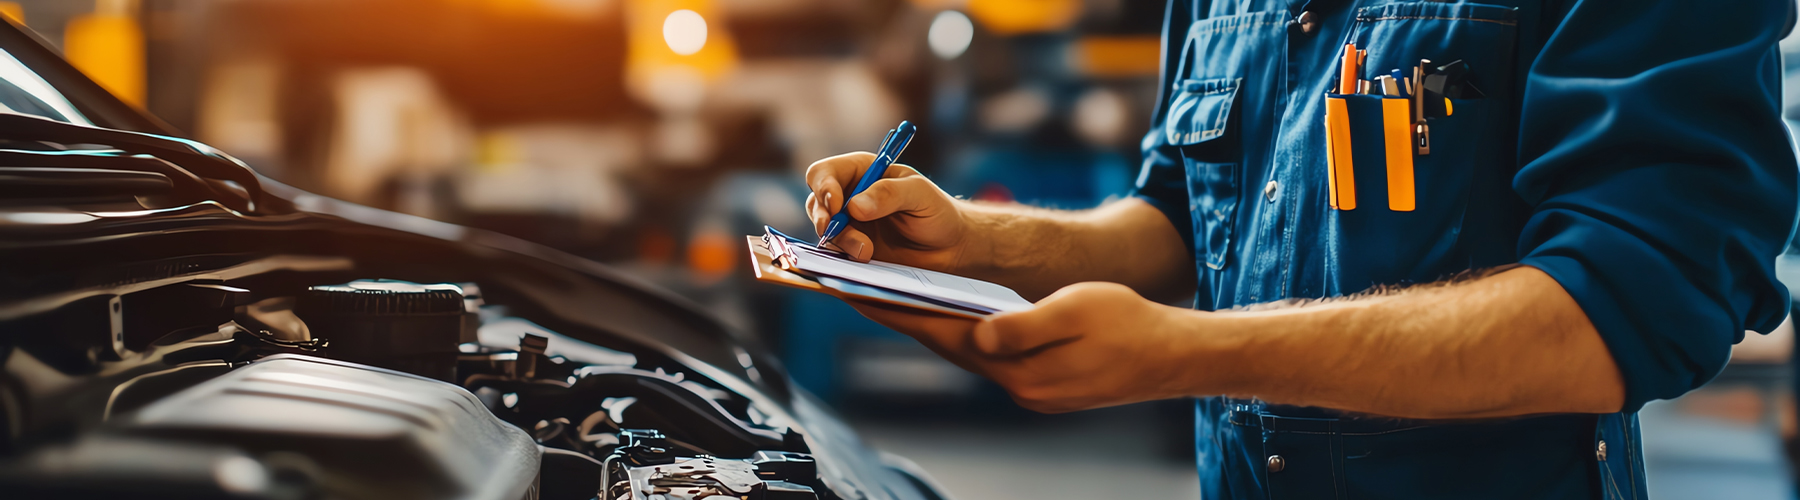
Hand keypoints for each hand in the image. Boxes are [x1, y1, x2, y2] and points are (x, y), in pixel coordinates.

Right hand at [805, 152, 966, 268]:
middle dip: (823, 217)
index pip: (825, 173)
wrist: (949, 249)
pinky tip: (865, 258)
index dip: (824, 186)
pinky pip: (835, 252)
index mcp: (862, 172)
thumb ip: (889, 194)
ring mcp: (849, 225)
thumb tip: (854, 206)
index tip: (837, 204)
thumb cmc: (938, 213)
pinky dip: (844, 255)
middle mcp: (849, 196)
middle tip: (834, 230)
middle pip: (816, 202)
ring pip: (824, 230)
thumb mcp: (920, 195)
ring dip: (840, 240)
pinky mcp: (852, 249)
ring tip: (867, 251)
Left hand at [845, 281, 1200, 413]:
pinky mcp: (1042, 385)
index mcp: (1020, 367)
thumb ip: (1024, 325)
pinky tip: (952, 315)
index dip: (896, 309)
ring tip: (892, 297)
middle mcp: (1017, 384)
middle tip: (857, 288)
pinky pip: (991, 355)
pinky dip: (965, 334)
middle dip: (900, 315)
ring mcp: (1030, 388)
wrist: (1175, 357)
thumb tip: (980, 333)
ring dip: (930, 325)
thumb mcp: (1077, 310)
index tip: (856, 292)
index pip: (942, 334)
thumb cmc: (1131, 325)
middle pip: (945, 345)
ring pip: (967, 351)